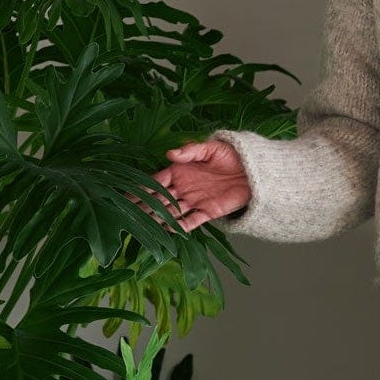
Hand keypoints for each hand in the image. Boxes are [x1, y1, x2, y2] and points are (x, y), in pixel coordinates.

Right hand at [133, 138, 251, 232]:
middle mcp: (184, 187)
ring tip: (144, 225)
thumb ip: (191, 151)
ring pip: (172, 212)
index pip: (156, 181)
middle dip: (144, 206)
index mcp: (180, 171)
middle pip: (160, 199)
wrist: (254, 169)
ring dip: (159, 218)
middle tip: (128, 214)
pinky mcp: (208, 211)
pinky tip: (169, 231)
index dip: (142, 188)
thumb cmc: (231, 154)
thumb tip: (171, 153)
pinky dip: (181, 227)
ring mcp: (195, 200)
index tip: (126, 194)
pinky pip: (192, 221)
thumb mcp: (211, 148)